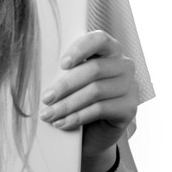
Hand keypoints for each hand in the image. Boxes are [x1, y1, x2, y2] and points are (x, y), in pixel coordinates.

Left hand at [39, 30, 137, 163]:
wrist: (94, 131)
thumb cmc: (79, 96)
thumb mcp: (72, 79)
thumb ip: (65, 70)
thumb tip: (42, 72)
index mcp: (109, 49)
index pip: (99, 39)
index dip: (80, 49)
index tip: (62, 64)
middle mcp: (124, 65)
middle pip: (94, 69)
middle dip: (65, 85)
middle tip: (46, 98)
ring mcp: (130, 87)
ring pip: (95, 91)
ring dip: (67, 105)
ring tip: (48, 114)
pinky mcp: (130, 108)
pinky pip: (100, 109)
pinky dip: (77, 116)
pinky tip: (62, 123)